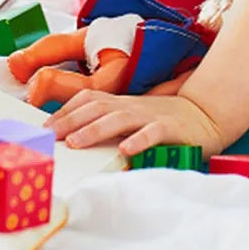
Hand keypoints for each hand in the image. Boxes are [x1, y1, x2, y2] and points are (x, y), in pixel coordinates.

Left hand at [43, 89, 227, 159]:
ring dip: (94, 129)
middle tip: (47, 135)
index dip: (64, 110)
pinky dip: (138, 140)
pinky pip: (152, 133)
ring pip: (118, 118)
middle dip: (69, 120)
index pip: (87, 100)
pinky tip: (125, 149)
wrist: (205, 114)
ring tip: (74, 142)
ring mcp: (150, 116)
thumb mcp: (133, 118)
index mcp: (121, 103)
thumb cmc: (163, 120)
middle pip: (96, 107)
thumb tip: (74, 136)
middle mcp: (131, 106)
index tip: (43, 125)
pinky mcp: (170, 129)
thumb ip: (110, 124)